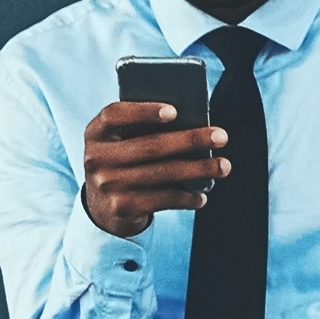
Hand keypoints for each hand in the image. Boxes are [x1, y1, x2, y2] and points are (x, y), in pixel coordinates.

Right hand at [80, 99, 232, 237]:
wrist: (102, 207)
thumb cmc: (125, 161)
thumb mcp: (122, 142)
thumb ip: (143, 129)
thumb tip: (194, 123)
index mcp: (96, 133)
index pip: (114, 114)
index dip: (144, 112)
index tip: (175, 111)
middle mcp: (96, 158)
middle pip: (150, 146)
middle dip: (191, 140)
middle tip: (221, 136)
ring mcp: (106, 184)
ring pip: (163, 173)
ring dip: (199, 169)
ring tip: (223, 166)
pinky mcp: (120, 207)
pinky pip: (162, 199)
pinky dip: (187, 197)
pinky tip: (202, 196)